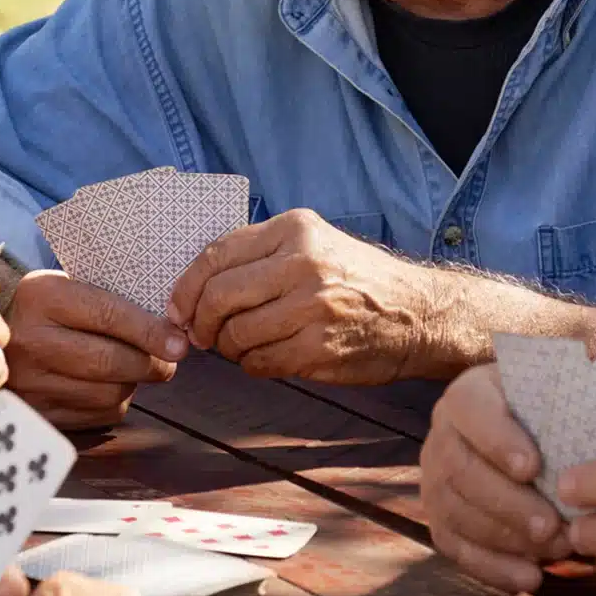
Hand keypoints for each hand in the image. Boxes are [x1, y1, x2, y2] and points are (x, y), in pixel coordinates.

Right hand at [6, 270, 186, 428]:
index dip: (150, 332)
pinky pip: (96, 416)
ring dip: (133, 384)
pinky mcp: (36, 414)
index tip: (179, 344)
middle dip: (150, 364)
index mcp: (42, 296)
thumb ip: (113, 301)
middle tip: (168, 361)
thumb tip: (171, 331)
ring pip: (108, 394)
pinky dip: (114, 403)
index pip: (108, 315)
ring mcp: (30, 382)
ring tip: (134, 369)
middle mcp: (31, 341)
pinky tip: (108, 386)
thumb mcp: (68, 286)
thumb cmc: (46, 308)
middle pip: (110, 362)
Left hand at [166, 208, 431, 383]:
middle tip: (202, 335)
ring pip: (236, 335)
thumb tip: (195, 287)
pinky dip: (253, 365)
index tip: (177, 308)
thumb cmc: (357, 279)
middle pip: (219, 297)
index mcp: (295, 230)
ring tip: (242, 346)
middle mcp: (304, 263)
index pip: (216, 255)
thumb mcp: (314, 244)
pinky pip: (260, 363)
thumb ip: (260, 255)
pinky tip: (268, 357)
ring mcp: (313, 307)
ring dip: (228, 348)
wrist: (418, 313)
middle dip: (200, 322)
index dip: (186, 287)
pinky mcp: (320, 348)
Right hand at [420, 363, 568, 592]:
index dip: (497, 439)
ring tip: (554, 552)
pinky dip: (491, 568)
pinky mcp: (440, 519)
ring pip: (455, 512)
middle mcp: (441, 435)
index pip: (471, 409)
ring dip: (505, 539)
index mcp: (468, 396)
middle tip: (552, 527)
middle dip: (507, 503)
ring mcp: (434, 480)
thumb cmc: (550, 417)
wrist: (527, 439)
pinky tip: (529, 579)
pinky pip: (455, 547)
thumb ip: (571, 399)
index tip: (532, 467)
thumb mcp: (556, 395)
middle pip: (460, 470)